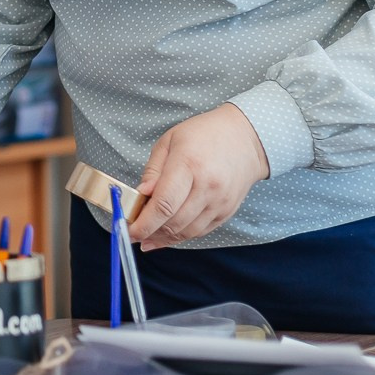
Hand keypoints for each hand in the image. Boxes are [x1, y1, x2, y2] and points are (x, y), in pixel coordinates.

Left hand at [131, 103, 270, 250]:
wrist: (245, 138)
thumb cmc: (204, 134)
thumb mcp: (170, 141)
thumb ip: (153, 171)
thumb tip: (140, 196)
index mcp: (189, 165)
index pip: (164, 204)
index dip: (144, 223)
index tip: (129, 231)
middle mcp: (207, 187)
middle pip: (174, 222)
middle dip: (150, 233)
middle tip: (134, 235)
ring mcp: (220, 202)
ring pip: (187, 232)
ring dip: (164, 239)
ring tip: (148, 239)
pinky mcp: (227, 211)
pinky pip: (200, 231)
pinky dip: (182, 236)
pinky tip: (168, 236)